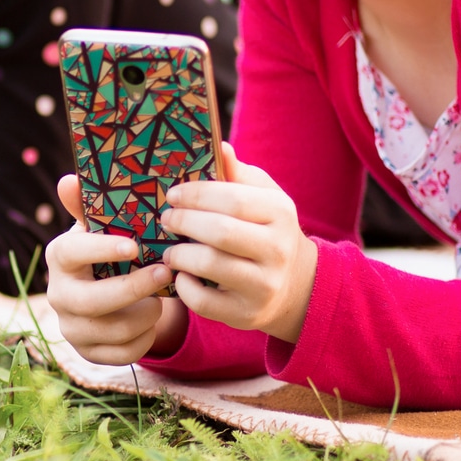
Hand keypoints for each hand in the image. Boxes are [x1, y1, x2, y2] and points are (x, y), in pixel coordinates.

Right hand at [45, 175, 185, 365]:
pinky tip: (152, 321)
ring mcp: (71, 327)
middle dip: (133, 288)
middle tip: (165, 273)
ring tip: (162, 298)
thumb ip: (87, 204)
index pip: (71, 252)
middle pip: (91, 300)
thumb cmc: (109, 252)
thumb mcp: (101, 227)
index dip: (100, 250)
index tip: (134, 246)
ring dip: (146, 314)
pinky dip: (145, 339)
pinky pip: (123, 353)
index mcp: (59, 257)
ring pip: (113, 330)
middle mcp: (58, 294)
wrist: (108, 294)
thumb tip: (68, 180)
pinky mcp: (88, 353)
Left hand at [159, 142, 317, 342]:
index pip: (232, 198)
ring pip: (210, 265)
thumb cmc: (267, 230)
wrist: (295, 285)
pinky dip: (184, 286)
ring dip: (179, 254)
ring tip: (170, 249)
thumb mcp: (263, 198)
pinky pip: (204, 301)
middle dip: (184, 222)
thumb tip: (218, 146)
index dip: (196, 195)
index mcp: (280, 213)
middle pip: (220, 231)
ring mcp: (264, 285)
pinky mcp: (246, 314)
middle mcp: (277, 249)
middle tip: (165, 219)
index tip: (172, 195)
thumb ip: (238, 174)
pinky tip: (182, 275)